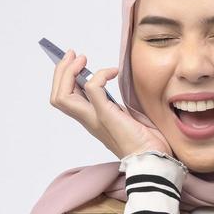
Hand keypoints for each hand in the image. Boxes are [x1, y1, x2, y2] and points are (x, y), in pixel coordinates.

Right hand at [48, 49, 172, 159]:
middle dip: (60, 71)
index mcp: (91, 120)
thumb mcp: (126, 115)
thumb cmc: (146, 140)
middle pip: (58, 97)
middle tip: (74, 55)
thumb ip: (114, 102)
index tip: (76, 61)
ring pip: (63, 96)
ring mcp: (95, 119)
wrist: (155, 159)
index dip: (64, 78)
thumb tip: (112, 80)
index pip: (65, 99)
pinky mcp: (107, 116)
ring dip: (69, 72)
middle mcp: (89, 120)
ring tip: (83, 59)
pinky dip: (100, 74)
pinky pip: (92, 88)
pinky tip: (114, 72)